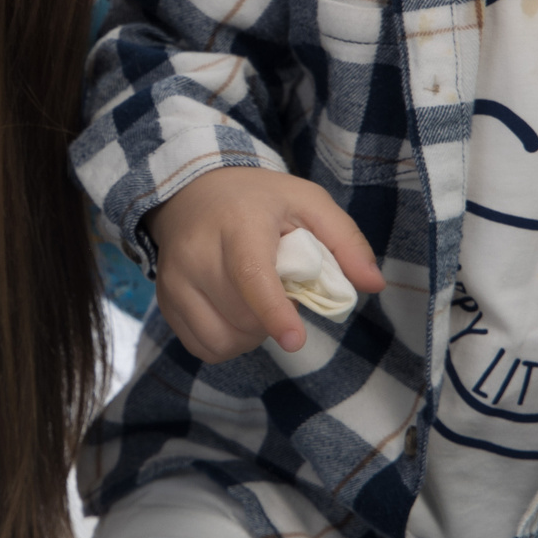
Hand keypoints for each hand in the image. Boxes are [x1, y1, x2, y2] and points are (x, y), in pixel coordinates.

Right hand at [142, 167, 382, 362]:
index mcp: (238, 224)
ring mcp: (174, 279)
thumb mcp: (308, 202)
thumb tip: (373, 284)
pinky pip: (201, 346)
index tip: (294, 341)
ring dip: (250, 336)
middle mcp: (197, 253)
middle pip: (241, 316)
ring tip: (257, 306)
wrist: (191, 192)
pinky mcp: (164, 300)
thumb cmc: (258, 200)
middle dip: (272, 320)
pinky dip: (226, 343)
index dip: (273, 312)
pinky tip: (234, 316)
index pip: (250, 275)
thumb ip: (344, 240)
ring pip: (221, 339)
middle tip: (280, 289)